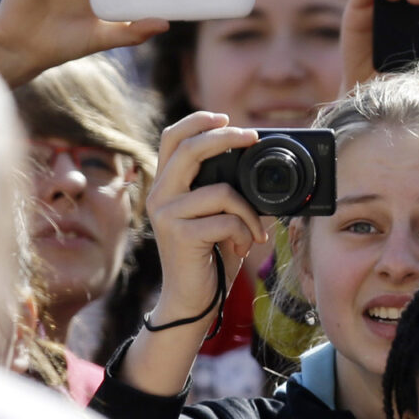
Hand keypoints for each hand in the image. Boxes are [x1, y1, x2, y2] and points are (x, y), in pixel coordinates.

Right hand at [121, 112, 266, 395]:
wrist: (192, 302)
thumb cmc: (209, 257)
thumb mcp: (218, 217)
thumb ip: (226, 190)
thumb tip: (259, 165)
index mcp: (166, 186)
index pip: (172, 138)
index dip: (198, 121)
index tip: (226, 117)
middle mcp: (159, 196)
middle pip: (189, 149)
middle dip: (226, 137)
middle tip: (253, 137)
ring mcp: (166, 215)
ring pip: (220, 190)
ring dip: (249, 210)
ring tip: (255, 230)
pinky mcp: (179, 235)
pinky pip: (226, 219)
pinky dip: (245, 230)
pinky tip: (243, 245)